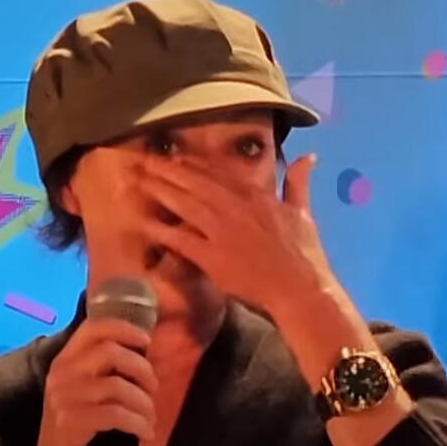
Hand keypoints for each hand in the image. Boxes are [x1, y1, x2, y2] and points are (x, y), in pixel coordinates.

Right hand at [31, 318, 157, 445]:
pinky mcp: (71, 421)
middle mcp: (62, 373)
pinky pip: (116, 415)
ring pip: (117, 385)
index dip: (124, 328)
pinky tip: (145, 431)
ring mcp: (65, 396)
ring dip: (143, 402)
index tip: (147, 339)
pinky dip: (138, 423)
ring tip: (149, 414)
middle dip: (142, 368)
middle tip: (152, 386)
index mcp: (66, 358)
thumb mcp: (84, 384)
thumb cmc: (79, 415)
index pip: (93, 328)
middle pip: (110, 352)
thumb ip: (105, 364)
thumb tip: (145, 348)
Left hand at [140, 154, 336, 314]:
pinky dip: (162, 231)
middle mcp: (235, 208)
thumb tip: (308, 156)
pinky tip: (144, 223)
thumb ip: (298, 182)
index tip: (176, 158)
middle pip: (195, 184)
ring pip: (185, 205)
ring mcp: (221, 232)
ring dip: (160, 191)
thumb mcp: (303, 212)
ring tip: (138, 181)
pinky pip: (181, 240)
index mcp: (256, 195)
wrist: (299, 288)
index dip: (194, 164)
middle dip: (168, 171)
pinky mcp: (212, 257)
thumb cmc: (304, 254)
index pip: (219, 173)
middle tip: (144, 162)